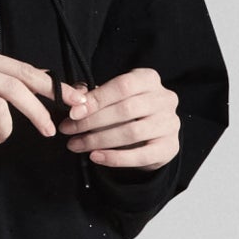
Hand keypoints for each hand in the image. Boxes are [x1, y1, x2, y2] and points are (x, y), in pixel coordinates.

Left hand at [62, 68, 180, 168]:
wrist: (153, 136)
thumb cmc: (128, 112)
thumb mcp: (112, 98)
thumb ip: (94, 95)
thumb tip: (76, 98)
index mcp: (149, 79)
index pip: (123, 85)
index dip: (96, 99)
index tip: (73, 113)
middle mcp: (165, 98)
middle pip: (126, 109)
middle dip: (92, 121)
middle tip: (69, 130)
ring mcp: (170, 123)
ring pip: (131, 132)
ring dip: (99, 140)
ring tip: (76, 145)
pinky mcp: (169, 148)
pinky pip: (140, 156)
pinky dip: (115, 158)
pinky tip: (96, 157)